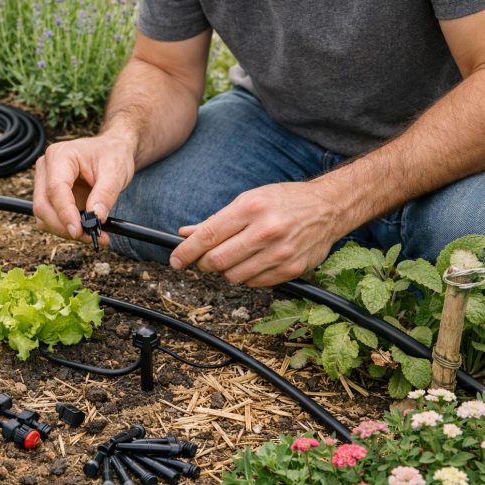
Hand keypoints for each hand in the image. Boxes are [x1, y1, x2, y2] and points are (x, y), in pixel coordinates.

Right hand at [33, 133, 135, 244]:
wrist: (111, 151)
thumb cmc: (112, 155)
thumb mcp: (116, 172)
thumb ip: (105, 194)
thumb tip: (96, 217)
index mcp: (60, 156)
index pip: (55, 189)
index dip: (65, 213)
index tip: (78, 230)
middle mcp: (46, 168)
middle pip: (43, 205)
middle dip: (64, 227)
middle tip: (90, 237)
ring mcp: (45, 183)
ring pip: (43, 216)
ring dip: (64, 231)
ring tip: (92, 235)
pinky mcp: (49, 196)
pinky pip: (51, 218)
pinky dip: (66, 228)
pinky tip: (85, 230)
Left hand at [169, 181, 343, 286]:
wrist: (329, 207)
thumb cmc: (284, 201)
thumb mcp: (248, 200)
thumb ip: (216, 220)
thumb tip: (186, 234)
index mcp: (251, 208)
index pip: (208, 236)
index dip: (186, 252)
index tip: (176, 261)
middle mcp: (266, 231)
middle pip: (217, 260)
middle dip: (204, 263)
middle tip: (206, 258)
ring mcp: (280, 252)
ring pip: (233, 276)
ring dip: (227, 271)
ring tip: (236, 257)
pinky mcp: (292, 269)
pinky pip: (254, 283)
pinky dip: (247, 277)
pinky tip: (254, 262)